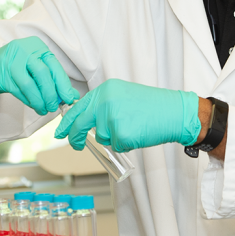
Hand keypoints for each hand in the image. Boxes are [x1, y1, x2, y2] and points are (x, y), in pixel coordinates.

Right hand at [0, 36, 79, 115]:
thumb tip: (72, 95)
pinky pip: (18, 90)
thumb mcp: (35, 68)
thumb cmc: (16, 67)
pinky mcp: (1, 74)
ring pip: (30, 84)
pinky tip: (34, 106)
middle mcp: (24, 49)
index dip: (63, 83)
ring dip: (39, 100)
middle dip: (51, 93)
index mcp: (36, 46)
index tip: (69, 98)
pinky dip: (28, 100)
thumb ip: (53, 79)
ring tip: (44, 110)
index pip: (54, 65)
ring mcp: (11, 61)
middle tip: (54, 107)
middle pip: (43, 74)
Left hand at [54, 79, 200, 151]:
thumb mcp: (124, 95)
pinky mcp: (121, 134)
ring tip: (132, 127)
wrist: (174, 112)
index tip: (60, 130)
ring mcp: (112, 118)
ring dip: (113, 138)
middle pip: (80, 124)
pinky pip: (115, 145)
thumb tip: (86, 120)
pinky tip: (138, 134)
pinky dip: (125, 144)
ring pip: (102, 137)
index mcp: (105, 90)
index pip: (78, 107)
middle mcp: (105, 102)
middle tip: (76, 144)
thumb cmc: (153, 106)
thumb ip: (104, 104)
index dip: (67, 121)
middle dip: (75, 137)